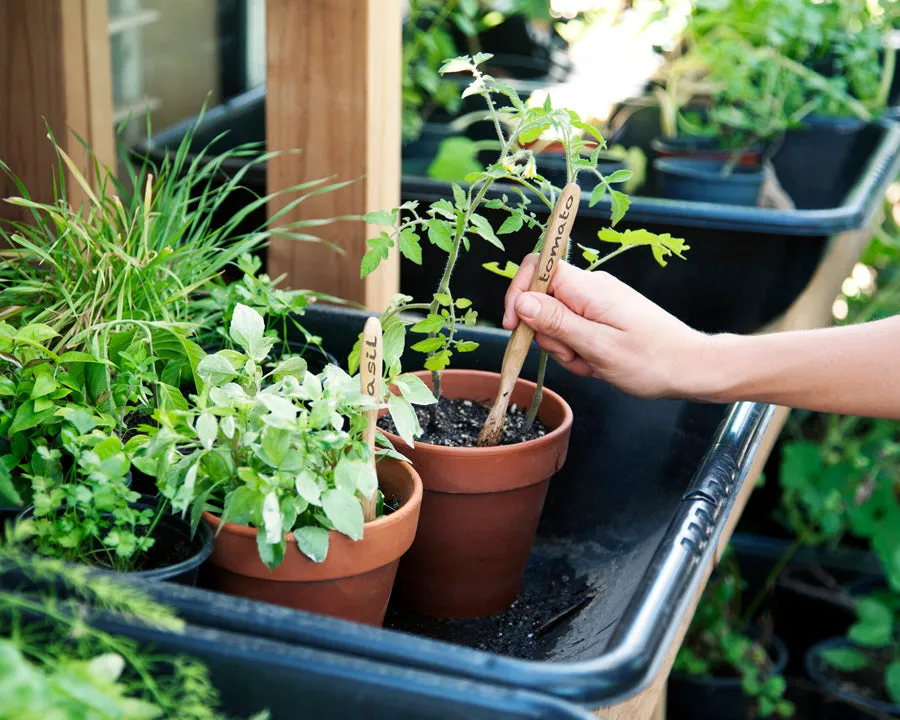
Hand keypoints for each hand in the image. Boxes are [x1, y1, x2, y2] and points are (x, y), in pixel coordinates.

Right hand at [502, 255, 712, 399]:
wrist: (691, 368)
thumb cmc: (652, 360)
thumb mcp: (598, 347)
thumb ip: (557, 323)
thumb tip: (521, 301)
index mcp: (589, 288)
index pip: (537, 268)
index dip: (517, 294)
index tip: (514, 326)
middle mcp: (592, 288)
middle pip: (543, 301)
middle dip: (549, 335)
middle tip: (577, 356)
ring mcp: (598, 302)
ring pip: (557, 322)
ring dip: (567, 349)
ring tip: (594, 363)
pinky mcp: (603, 315)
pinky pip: (575, 331)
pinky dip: (580, 351)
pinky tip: (599, 363)